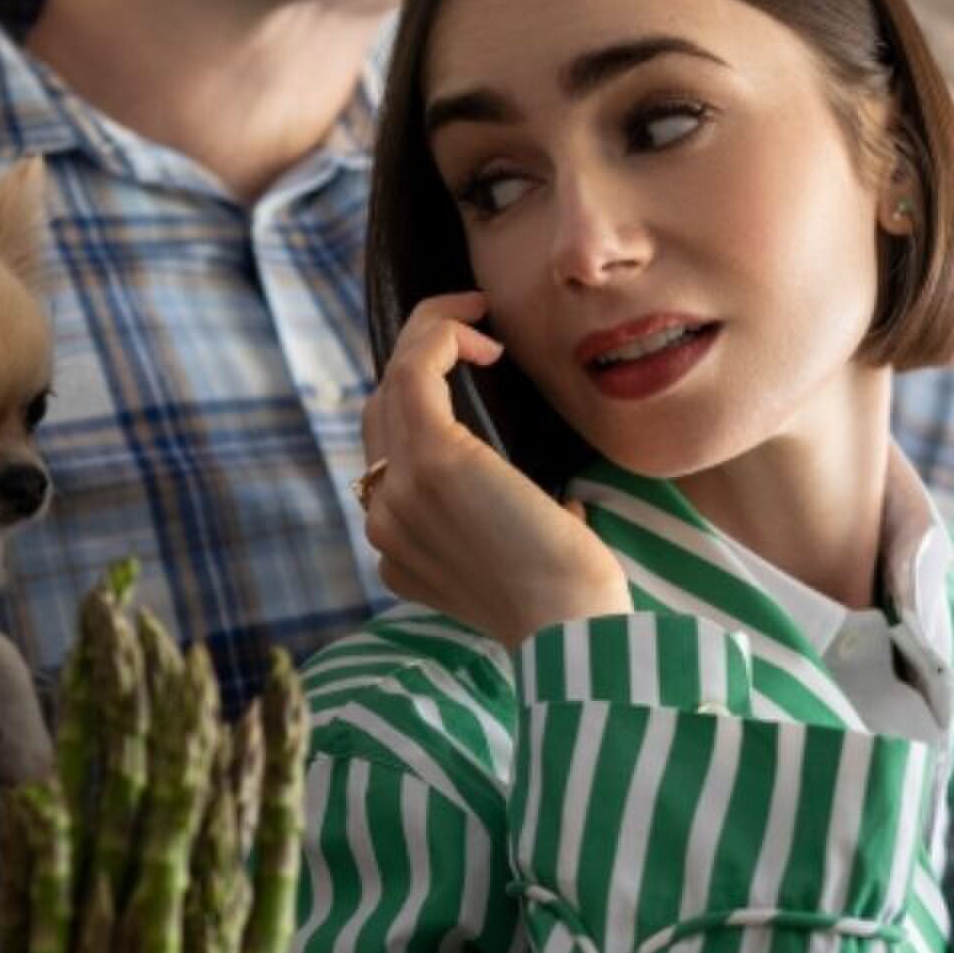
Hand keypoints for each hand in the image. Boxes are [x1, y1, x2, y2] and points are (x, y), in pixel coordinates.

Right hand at [360, 293, 630, 647]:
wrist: (572, 635)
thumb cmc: (573, 606)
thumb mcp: (533, 563)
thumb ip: (522, 534)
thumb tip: (561, 502)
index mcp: (399, 552)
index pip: (392, 460)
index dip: (424, 408)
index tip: (480, 378)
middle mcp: (384, 522)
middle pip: (380, 415)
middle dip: (420, 362)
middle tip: (476, 335)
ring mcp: (399, 491)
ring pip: (391, 385)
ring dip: (430, 336)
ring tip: (478, 317)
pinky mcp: (431, 462)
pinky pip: (414, 370)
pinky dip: (441, 335)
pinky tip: (485, 333)